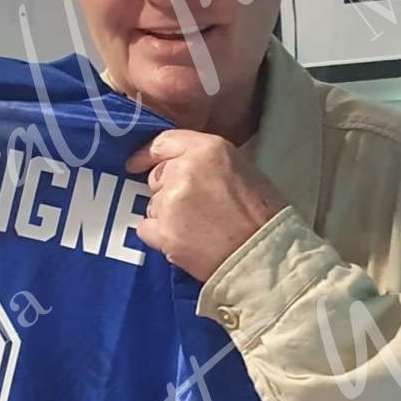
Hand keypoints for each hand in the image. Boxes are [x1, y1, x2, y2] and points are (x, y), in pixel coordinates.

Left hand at [125, 128, 286, 281]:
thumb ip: (206, 161)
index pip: (163, 143)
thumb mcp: (240, 169)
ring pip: (151, 204)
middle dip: (167, 190)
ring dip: (166, 215)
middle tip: (194, 208)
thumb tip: (179, 164)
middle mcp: (184, 170)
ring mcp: (170, 202)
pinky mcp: (163, 232)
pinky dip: (159, 235)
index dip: (148, 154)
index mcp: (208, 149)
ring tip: (197, 228)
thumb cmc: (261, 216)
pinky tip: (184, 240)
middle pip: (156, 176)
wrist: (265, 256)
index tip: (136, 163)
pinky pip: (145, 228)